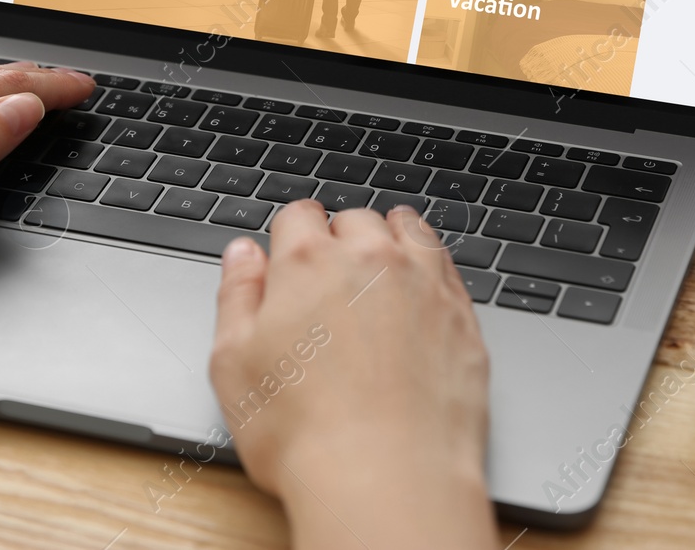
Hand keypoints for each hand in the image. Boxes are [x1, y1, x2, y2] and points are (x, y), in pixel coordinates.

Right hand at [209, 201, 494, 549]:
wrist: (385, 480)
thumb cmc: (303, 434)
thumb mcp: (233, 363)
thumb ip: (236, 296)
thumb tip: (242, 256)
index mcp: (308, 263)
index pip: (298, 215)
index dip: (290, 236)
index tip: (289, 257)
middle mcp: (370, 259)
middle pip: (355, 220)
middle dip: (340, 239)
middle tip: (330, 279)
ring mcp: (423, 284)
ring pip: (409, 231)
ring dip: (391, 241)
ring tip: (378, 273)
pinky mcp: (462, 317)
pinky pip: (448, 267)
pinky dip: (431, 269)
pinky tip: (419, 295)